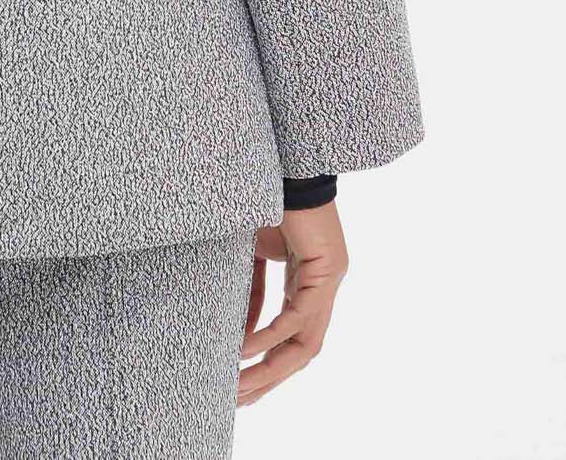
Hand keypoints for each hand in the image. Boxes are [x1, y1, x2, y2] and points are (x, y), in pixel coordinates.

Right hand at [237, 200, 348, 406]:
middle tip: (239, 400)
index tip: (240, 385)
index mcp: (304, 281)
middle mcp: (321, 287)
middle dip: (268, 378)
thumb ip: (249, 290)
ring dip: (272, 369)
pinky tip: (248, 349)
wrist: (286, 166)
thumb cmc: (267, 199)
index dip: (266, 362)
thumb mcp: (251, 253)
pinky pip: (300, 316)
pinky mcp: (326, 271)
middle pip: (299, 350)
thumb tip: (237, 332)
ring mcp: (328, 280)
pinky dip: (272, 336)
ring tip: (241, 386)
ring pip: (305, 343)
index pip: (288, 336)